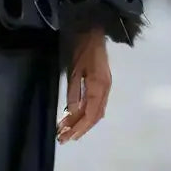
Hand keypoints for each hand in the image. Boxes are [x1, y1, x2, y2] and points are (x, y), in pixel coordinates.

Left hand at [57, 27, 110, 143]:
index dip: (80, 127)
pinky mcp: (102, 84)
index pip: (90, 113)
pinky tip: (76, 117)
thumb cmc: (82, 48)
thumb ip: (74, 91)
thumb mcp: (74, 69)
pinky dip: (86, 113)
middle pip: (94, 115)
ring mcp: (105, 87)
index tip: (69, 136)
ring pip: (95, 111)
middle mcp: (105, 90)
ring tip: (67, 130)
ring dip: (82, 122)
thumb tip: (71, 111)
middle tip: (64, 138)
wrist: (93, 32)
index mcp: (99, 86)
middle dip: (80, 128)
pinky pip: (95, 104)